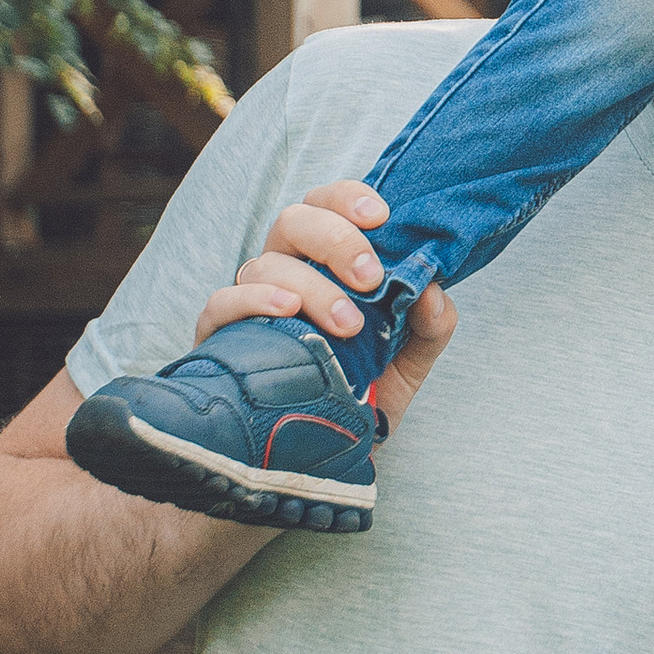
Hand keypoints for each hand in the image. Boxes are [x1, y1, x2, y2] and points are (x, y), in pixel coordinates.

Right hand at [193, 179, 456, 444]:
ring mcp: (250, 303)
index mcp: (325, 261)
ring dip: (310, 286)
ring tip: (347, 325)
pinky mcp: (221, 338)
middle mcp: (286, 270)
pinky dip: (252, 300)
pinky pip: (221, 303)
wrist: (320, 455)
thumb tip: (432, 291)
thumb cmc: (362, 391)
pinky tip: (286, 313)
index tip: (381, 217)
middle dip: (336, 240)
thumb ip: (431, 325)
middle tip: (371, 278)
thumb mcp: (409, 361)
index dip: (348, 198)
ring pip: (264, 263)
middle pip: (294, 220)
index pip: (327, 205)